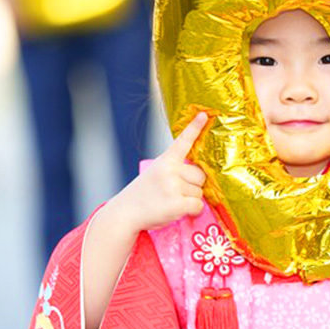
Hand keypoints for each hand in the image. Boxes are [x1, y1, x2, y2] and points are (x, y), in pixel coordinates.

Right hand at [112, 111, 210, 230]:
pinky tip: (177, 211)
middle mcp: (170, 170)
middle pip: (200, 175)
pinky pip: (197, 205)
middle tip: (176, 192)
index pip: (183, 141)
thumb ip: (175, 170)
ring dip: (190, 199)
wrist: (125, 213)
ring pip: (200, 192)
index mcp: (165, 160)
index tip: (204, 115)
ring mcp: (173, 186)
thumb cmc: (143, 195)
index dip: (195, 128)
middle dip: (194, 185)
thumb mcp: (155, 173)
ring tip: (171, 202)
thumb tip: (200, 177)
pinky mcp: (177, 203)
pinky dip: (192, 211)